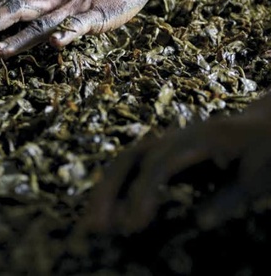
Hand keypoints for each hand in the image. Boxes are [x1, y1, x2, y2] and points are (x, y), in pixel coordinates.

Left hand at [0, 0, 158, 57]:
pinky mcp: (95, 16)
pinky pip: (78, 26)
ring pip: (40, 26)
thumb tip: (18, 20)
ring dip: (17, 39)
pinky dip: (66, 35)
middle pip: (14, 12)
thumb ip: (42, 8)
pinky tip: (54, 45)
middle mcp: (51, 3)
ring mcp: (72, 9)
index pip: (6, 7)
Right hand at [83, 96, 270, 233]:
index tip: (132, 225)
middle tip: (96, 225)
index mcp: (203, 138)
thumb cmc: (267, 150)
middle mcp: (179, 135)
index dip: (142, 194)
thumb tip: (200, 224)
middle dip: (109, 191)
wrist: (269, 121)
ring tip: (92, 223)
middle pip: (131, 157)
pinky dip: (118, 188)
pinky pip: (134, 165)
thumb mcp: (259, 177)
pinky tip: (110, 211)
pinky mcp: (167, 149)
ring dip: (107, 190)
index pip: (160, 164)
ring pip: (127, 160)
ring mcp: (169, 139)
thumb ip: (230, 199)